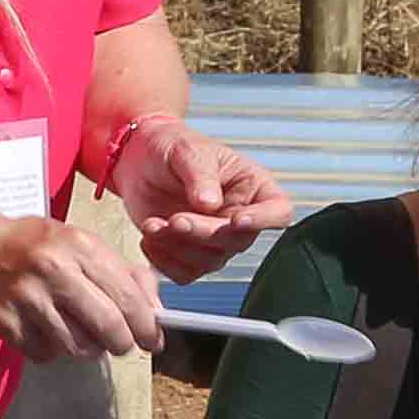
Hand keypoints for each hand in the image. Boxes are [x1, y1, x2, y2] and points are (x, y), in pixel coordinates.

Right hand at [0, 212, 162, 361]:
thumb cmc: (39, 247)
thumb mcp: (84, 245)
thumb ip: (124, 274)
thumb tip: (156, 312)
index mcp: (79, 246)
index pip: (127, 297)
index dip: (146, 325)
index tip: (153, 339)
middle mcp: (54, 271)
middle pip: (107, 328)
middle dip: (122, 343)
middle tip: (121, 343)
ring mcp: (27, 300)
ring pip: (78, 348)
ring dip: (88, 348)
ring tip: (80, 331)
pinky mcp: (7, 325)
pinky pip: (47, 355)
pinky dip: (54, 350)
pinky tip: (49, 331)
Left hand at [107, 116, 299, 283]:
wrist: (140, 159)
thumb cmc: (173, 146)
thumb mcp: (188, 151)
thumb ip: (201, 176)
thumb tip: (210, 205)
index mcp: (254, 187)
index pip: (278, 211)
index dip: (263, 220)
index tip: (236, 220)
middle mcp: (240, 217)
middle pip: (237, 241)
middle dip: (203, 233)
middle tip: (175, 219)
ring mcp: (216, 240)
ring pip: (209, 261)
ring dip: (178, 247)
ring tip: (152, 224)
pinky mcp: (190, 254)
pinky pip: (185, 272)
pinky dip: (164, 261)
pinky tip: (149, 237)